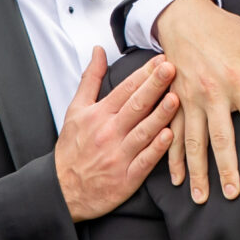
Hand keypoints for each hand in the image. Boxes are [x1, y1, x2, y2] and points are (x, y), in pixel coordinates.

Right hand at [54, 50, 180, 221]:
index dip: (144, 74)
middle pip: (135, 105)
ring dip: (160, 115)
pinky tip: (169, 136)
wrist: (63, 189)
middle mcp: (108, 133)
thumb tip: (98, 51)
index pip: (124, 89)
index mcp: (98, 115)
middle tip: (172, 68)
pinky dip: (156, 149)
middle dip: (155, 86)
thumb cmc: (72, 147)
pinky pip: (144, 161)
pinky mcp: (126, 178)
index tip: (161, 59)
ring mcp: (118, 155)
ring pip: (143, 132)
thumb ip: (90, 79)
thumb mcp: (76, 110)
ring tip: (176, 98)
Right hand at [154, 0, 239, 204]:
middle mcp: (211, 93)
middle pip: (221, 138)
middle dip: (226, 169)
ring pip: (193, 142)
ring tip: (201, 196)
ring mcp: (188, 98)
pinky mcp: (173, 100)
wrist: (182, 16)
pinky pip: (171, 132)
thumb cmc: (222, 28)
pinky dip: (172, 157)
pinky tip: (177, 177)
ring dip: (197, 171)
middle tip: (232, 193)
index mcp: (236, 79)